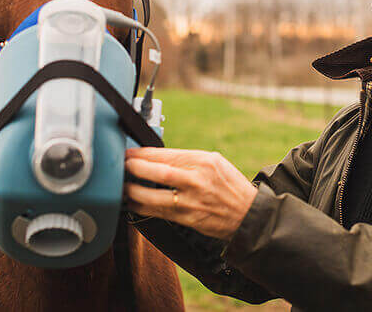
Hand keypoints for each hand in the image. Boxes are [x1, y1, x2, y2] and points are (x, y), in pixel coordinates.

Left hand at [124, 148, 257, 240]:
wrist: (248, 214)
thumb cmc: (230, 186)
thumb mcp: (214, 162)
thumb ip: (187, 159)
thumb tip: (156, 156)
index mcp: (203, 161)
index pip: (165, 153)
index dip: (142, 153)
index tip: (129, 153)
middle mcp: (196, 179)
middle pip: (156, 172)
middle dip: (134, 168)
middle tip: (122, 166)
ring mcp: (191, 200)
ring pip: (152, 196)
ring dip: (132, 191)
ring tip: (123, 186)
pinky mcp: (187, 218)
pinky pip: (157, 212)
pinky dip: (141, 207)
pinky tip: (133, 202)